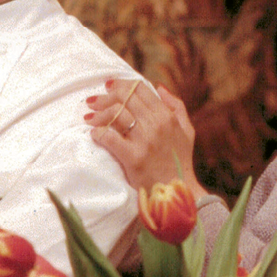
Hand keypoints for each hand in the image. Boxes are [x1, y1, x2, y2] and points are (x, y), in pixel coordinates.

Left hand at [85, 80, 205, 197]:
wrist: (175, 191)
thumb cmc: (179, 161)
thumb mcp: (187, 130)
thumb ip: (176, 106)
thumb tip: (159, 87)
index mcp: (167, 116)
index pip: (140, 88)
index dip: (121, 84)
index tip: (108, 86)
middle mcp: (156, 125)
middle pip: (125, 98)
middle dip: (105, 97)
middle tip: (93, 101)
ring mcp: (144, 140)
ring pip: (116, 114)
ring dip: (98, 114)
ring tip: (89, 118)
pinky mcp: (133, 157)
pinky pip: (109, 137)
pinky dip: (98, 133)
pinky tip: (94, 134)